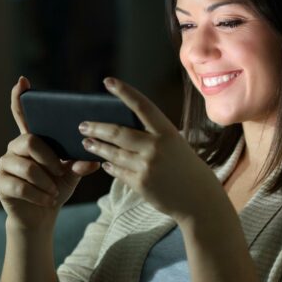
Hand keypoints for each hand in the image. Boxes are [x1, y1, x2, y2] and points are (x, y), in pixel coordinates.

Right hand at [0, 76, 100, 229]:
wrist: (41, 214)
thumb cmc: (56, 187)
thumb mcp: (72, 174)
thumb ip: (80, 163)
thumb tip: (93, 160)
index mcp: (32, 138)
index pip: (22, 113)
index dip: (20, 97)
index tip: (22, 81)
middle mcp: (15, 146)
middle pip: (30, 141)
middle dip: (49, 159)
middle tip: (61, 172)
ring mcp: (5, 164)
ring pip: (27, 167)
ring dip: (46, 182)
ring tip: (54, 191)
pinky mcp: (0, 182)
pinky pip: (20, 186)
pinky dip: (39, 195)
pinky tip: (47, 200)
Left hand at [79, 77, 220, 224]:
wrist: (199, 199)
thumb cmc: (186, 166)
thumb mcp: (175, 143)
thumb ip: (152, 134)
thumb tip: (122, 125)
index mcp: (167, 132)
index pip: (141, 105)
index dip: (124, 92)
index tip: (108, 81)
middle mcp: (156, 147)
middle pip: (118, 133)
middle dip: (97, 128)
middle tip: (83, 125)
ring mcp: (147, 166)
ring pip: (113, 153)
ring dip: (97, 147)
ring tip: (87, 143)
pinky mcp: (141, 184)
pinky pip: (118, 171)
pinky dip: (109, 166)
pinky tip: (104, 163)